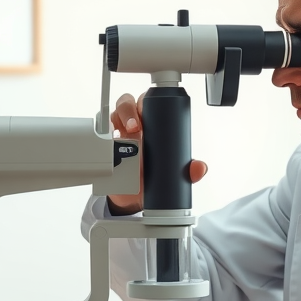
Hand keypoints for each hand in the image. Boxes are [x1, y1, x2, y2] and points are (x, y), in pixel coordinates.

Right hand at [107, 93, 208, 214]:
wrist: (134, 198)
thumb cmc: (152, 177)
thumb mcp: (171, 173)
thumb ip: (187, 170)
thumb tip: (199, 168)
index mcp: (152, 125)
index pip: (149, 103)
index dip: (148, 102)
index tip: (149, 114)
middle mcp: (134, 126)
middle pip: (128, 103)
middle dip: (130, 109)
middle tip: (136, 126)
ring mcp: (118, 134)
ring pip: (113, 114)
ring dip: (117, 118)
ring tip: (124, 132)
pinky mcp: (107, 146)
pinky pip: (100, 131)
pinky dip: (102, 131)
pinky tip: (109, 139)